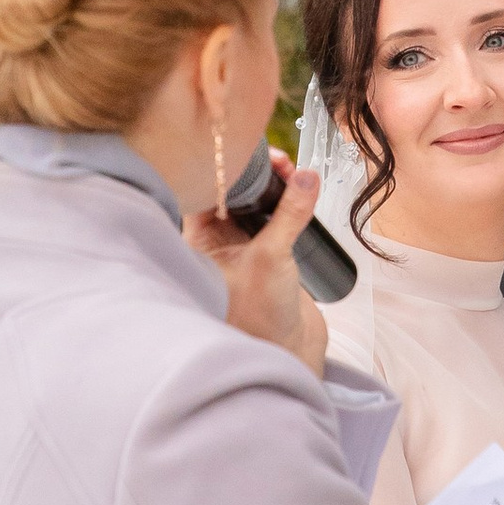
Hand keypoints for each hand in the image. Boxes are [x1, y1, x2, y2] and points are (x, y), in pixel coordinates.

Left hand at [187, 151, 329, 375]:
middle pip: (231, 191)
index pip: (204, 189)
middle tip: (281, 162)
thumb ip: (290, 214)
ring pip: (253, 202)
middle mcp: (215, 242)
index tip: (252, 150)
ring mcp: (241, 246)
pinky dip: (287, 202)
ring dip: (273, 186)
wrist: (287, 354)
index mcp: (197, 243)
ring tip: (294, 174)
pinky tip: (301, 191)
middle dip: (256, 172)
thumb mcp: (272, 258)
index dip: (227, 167)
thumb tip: (306, 177)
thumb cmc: (259, 319)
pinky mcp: (266, 252)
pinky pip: (274, 216)